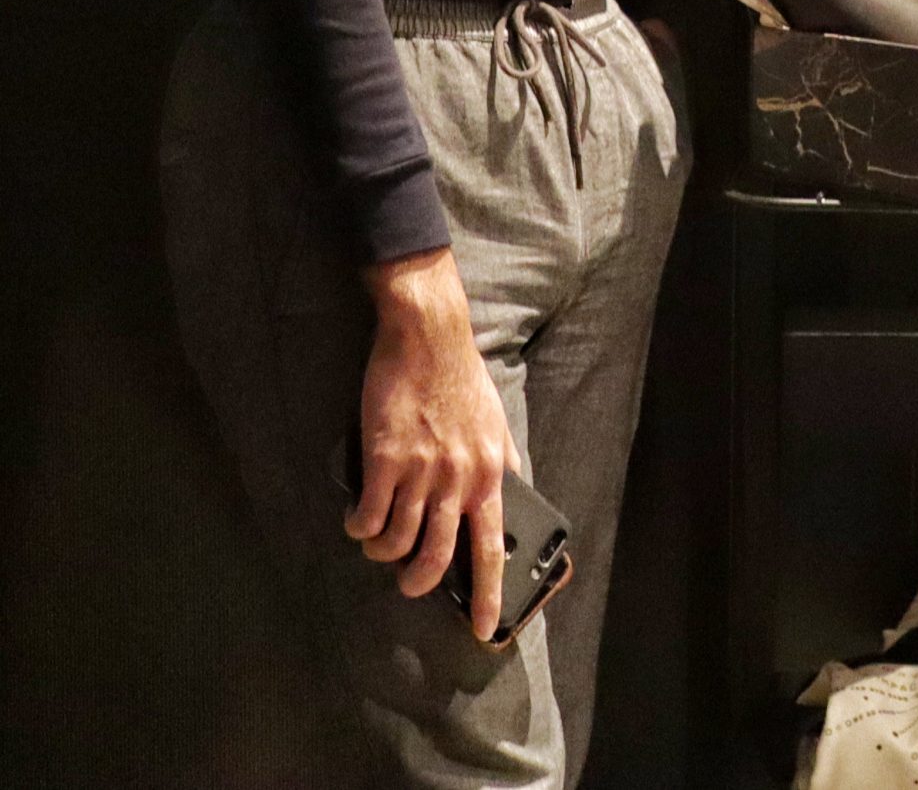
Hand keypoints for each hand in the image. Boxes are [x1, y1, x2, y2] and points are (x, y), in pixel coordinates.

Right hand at [343, 247, 518, 641]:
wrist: (429, 338)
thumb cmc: (462, 379)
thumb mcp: (495, 421)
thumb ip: (500, 459)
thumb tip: (510, 485)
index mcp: (488, 474)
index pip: (490, 548)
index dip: (486, 594)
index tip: (482, 628)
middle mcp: (457, 479)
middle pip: (437, 558)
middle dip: (418, 582)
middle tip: (409, 582)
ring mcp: (420, 471)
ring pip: (395, 543)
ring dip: (382, 552)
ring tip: (378, 540)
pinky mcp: (384, 459)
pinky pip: (366, 518)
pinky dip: (359, 528)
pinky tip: (358, 519)